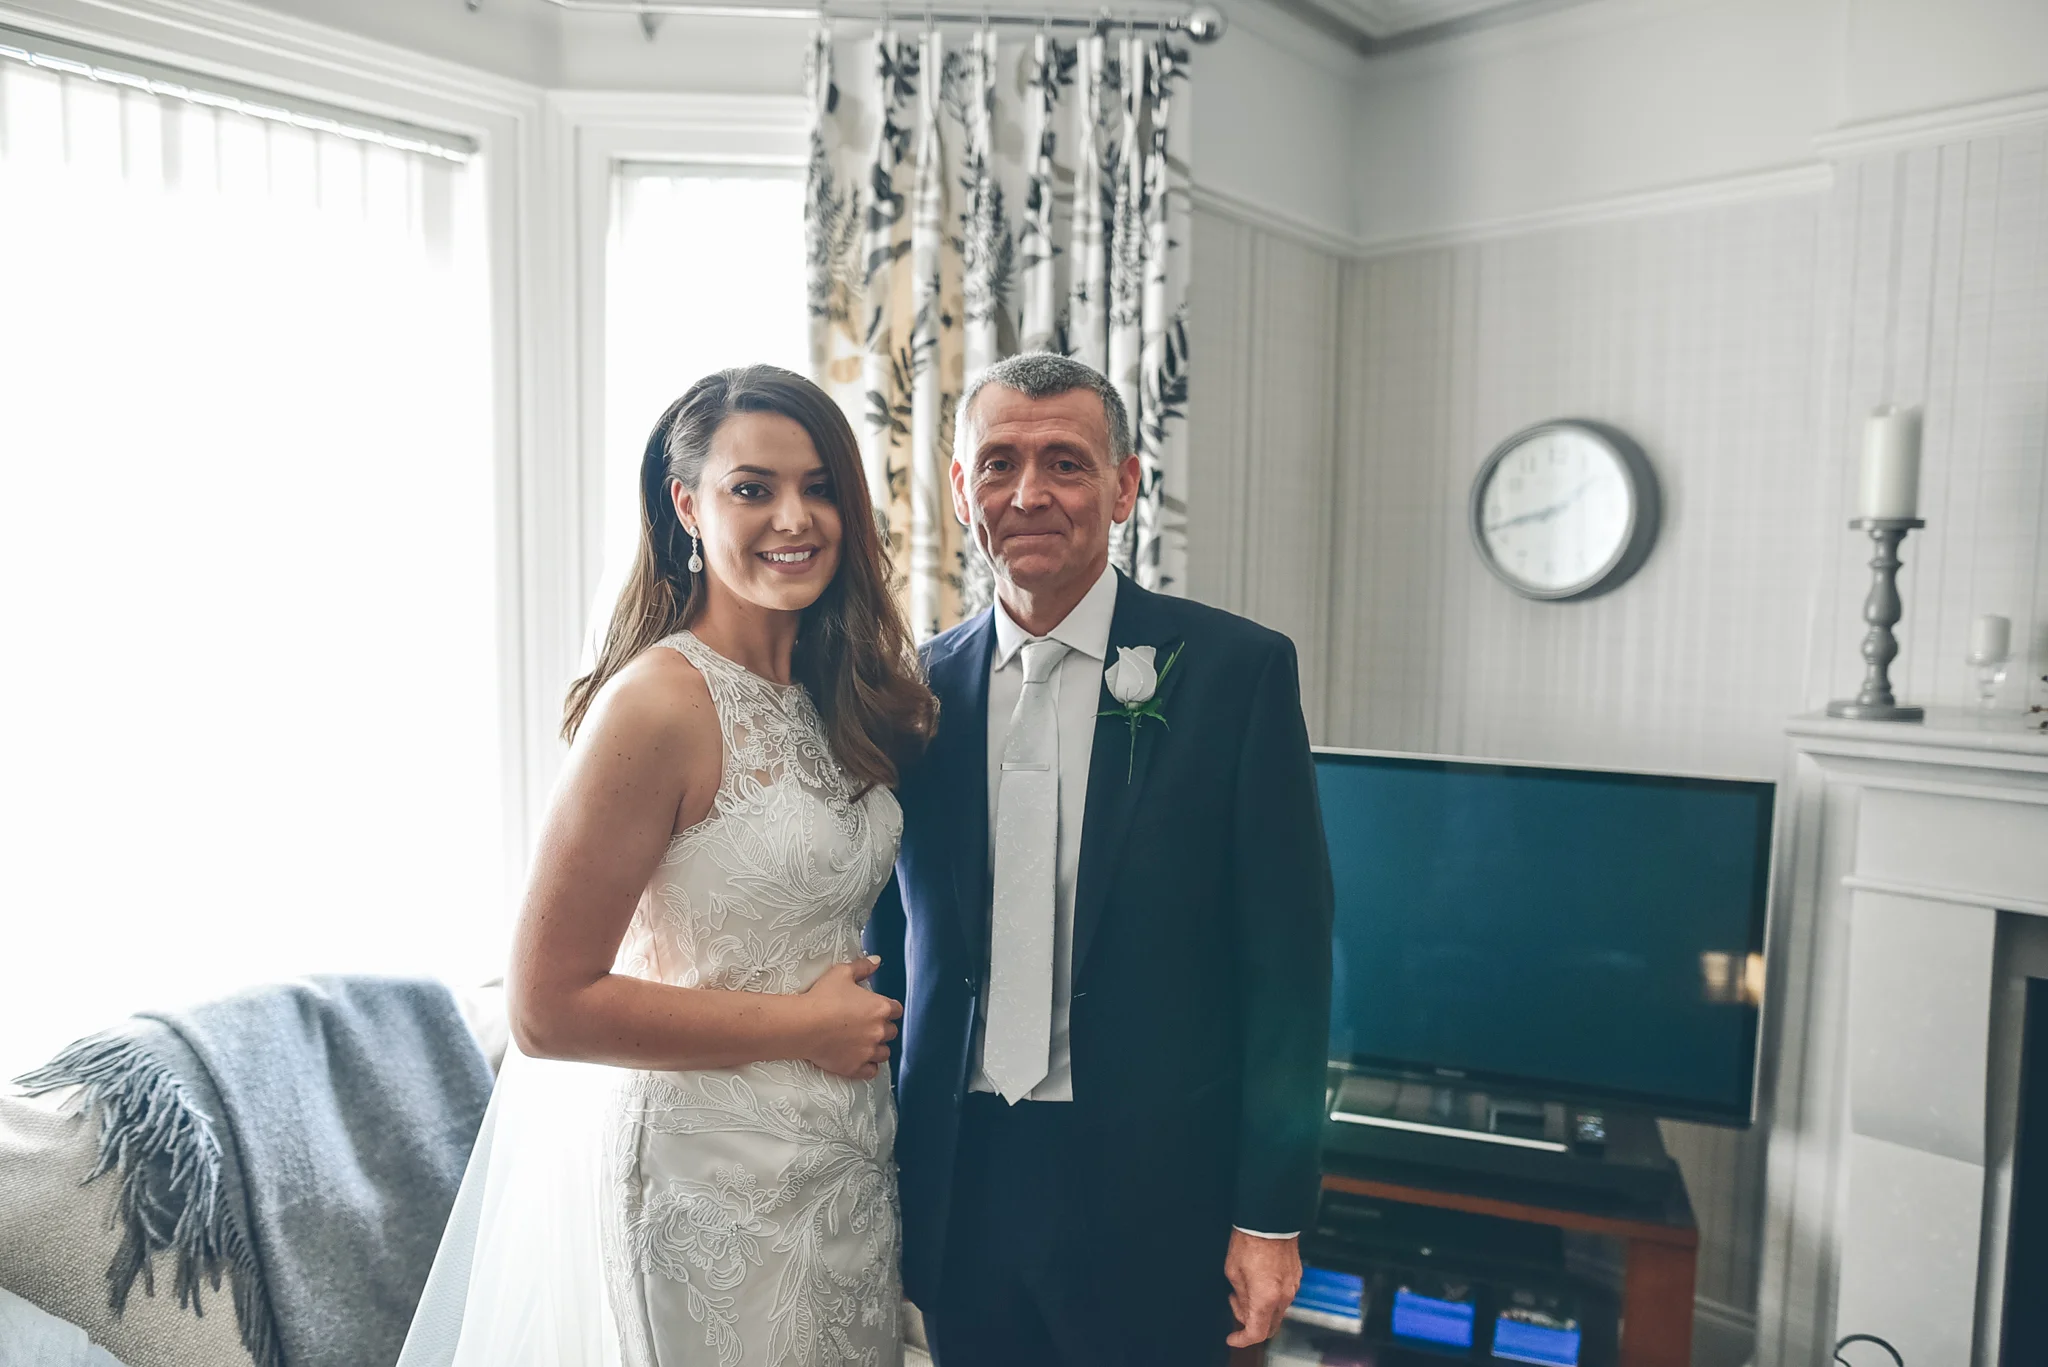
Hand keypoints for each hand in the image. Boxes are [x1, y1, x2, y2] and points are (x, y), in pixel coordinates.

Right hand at [797, 956, 901, 1079]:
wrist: (803, 1025)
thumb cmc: (822, 997)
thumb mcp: (842, 973)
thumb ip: (863, 967)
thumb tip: (877, 961)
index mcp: (880, 1008)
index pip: (897, 1010)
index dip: (888, 1009)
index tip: (878, 1010)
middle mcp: (879, 1031)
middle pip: (892, 1032)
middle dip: (883, 1028)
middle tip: (867, 1025)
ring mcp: (868, 1051)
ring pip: (884, 1053)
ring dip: (878, 1048)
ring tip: (865, 1043)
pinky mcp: (856, 1067)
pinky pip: (872, 1071)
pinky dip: (869, 1067)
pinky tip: (861, 1059)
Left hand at [1225, 1229, 1301, 1348]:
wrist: (1270, 1219)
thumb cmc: (1249, 1241)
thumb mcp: (1233, 1272)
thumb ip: (1241, 1297)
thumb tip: (1244, 1309)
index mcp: (1266, 1298)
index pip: (1257, 1333)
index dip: (1242, 1339)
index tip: (1232, 1337)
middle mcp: (1284, 1296)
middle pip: (1270, 1326)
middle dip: (1250, 1322)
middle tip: (1235, 1302)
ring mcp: (1293, 1286)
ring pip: (1277, 1311)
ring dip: (1260, 1308)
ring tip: (1245, 1287)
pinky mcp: (1297, 1276)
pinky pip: (1284, 1296)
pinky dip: (1270, 1297)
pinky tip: (1258, 1281)